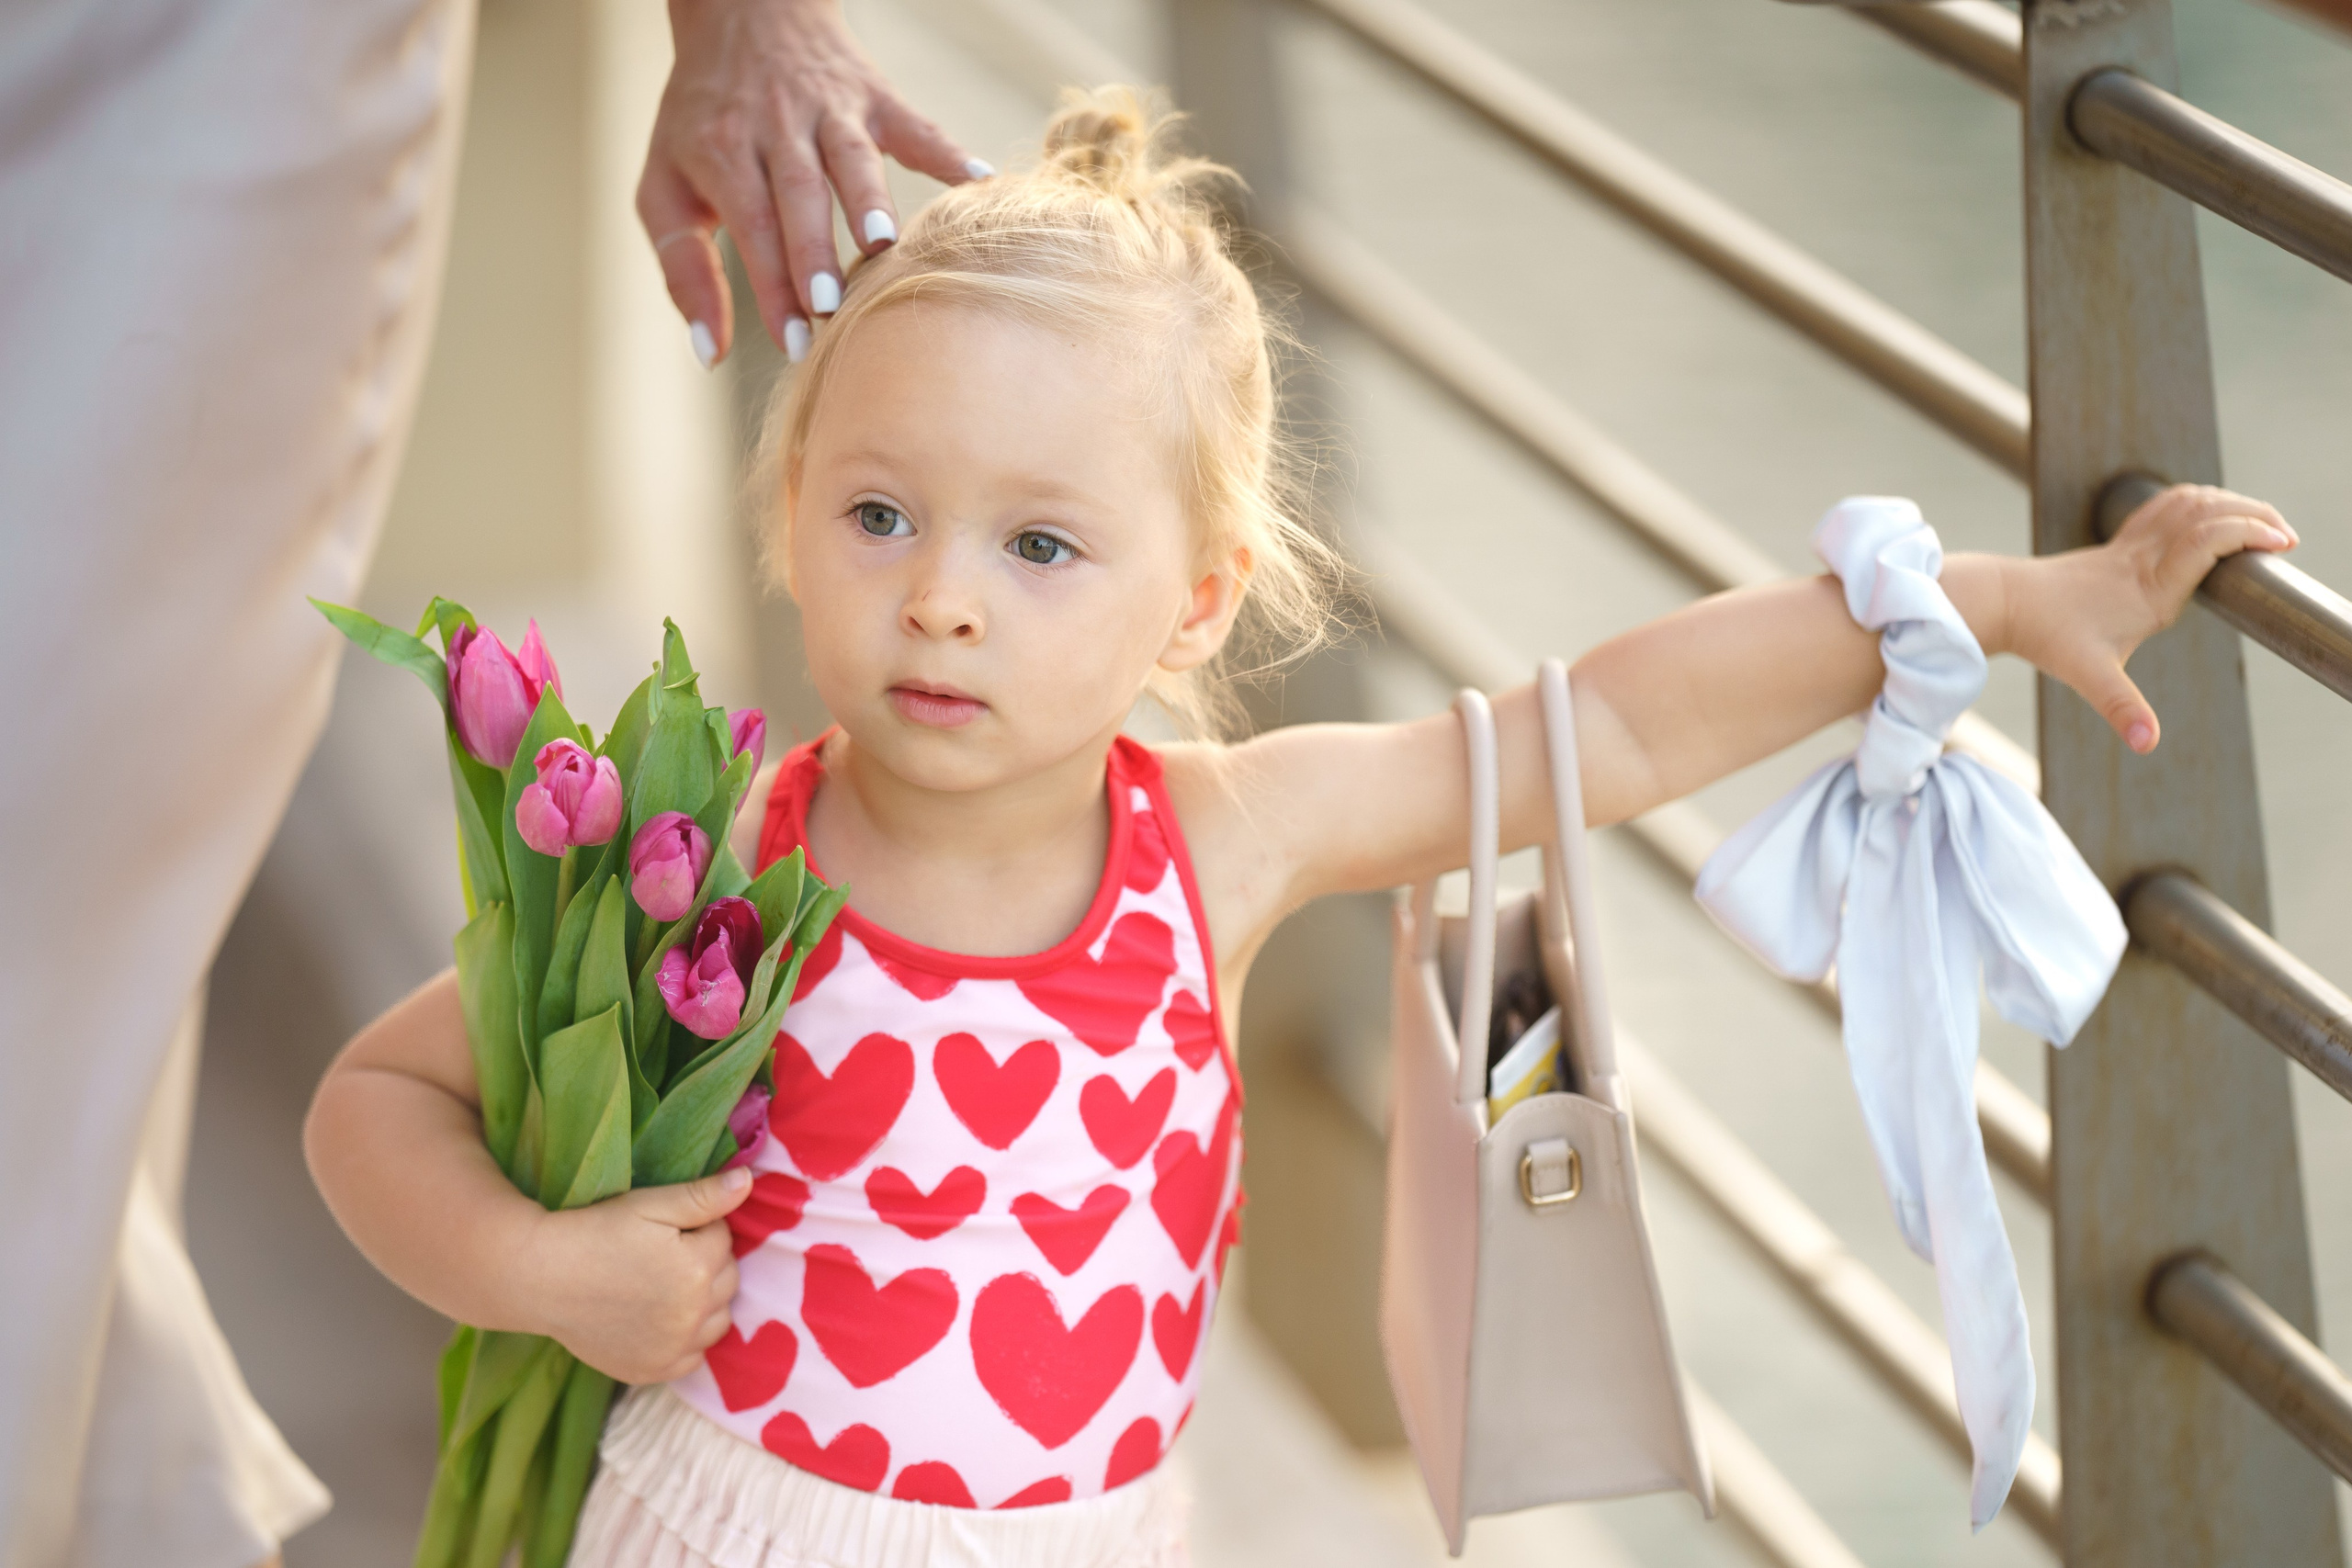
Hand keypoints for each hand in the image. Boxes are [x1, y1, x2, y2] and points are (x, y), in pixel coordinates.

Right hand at [525, 1167, 751, 1383]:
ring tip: (665, 1286)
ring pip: (719, 1319)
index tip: (666, 1228)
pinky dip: (687, 1339)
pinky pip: (695, 1356)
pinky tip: (661, 1321)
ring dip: (705, 1302)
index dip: (698, 1227)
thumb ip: (704, 1196)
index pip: (724, 1237)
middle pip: (728, 1278)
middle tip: (663, 1254)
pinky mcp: (654, 1371)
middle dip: (707, 1262)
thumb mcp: (649, 1204)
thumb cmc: (593, 1232)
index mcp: (697, 1266)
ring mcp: (674, 1348)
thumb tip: (749, 1182)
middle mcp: (693, 1313)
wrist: (538, 1278)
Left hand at [640, 0, 983, 366]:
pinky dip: (947, 152)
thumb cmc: (703, 125)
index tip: (795, 343)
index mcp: (720, 150)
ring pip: (851, 156)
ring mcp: (829, 109)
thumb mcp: (665, 189)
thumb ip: (685, 272)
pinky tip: (981, 181)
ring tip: (884, 243)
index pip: (749, 224)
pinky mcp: (873, 96)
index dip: (770, 285)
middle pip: (798, 193)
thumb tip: (711, 355)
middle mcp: (775, 126)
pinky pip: (914, 125)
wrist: (740, 13)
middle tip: (830, 306)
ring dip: (869, 198)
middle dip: (813, 250)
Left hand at [2001, 484, 2294, 753]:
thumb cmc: (2047, 636)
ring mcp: (2130, 547)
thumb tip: (2148, 745)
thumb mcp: (2091, 677)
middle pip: (2208, 513)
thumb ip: (2123, 709)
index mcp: (2152, 588)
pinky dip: (2196, 503)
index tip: (2282, 542)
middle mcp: (2145, 559)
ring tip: (2260, 522)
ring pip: (2188, 504)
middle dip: (2253, 515)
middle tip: (2285, 534)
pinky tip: (2210, 514)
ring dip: (2228, 504)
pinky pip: (2164, 508)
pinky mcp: (2117, 545)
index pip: (2209, 539)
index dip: (2249, 532)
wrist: (2004, 602)